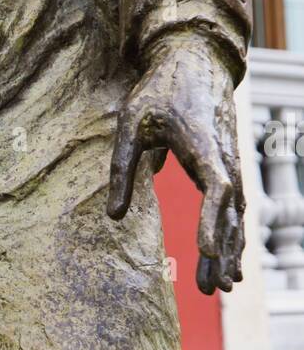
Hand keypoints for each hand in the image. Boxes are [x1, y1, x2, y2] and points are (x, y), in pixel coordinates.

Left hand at [107, 31, 244, 294]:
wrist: (195, 60)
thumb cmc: (160, 89)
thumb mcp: (131, 124)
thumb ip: (122, 169)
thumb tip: (114, 217)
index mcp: (205, 147)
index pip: (216, 190)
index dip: (212, 222)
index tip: (206, 251)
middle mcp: (225, 159)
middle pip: (229, 214)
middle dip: (222, 253)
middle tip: (212, 290)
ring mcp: (230, 164)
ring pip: (235, 215)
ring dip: (229, 251)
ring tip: (221, 288)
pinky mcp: (227, 167)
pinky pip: (233, 208)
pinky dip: (231, 234)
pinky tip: (226, 260)